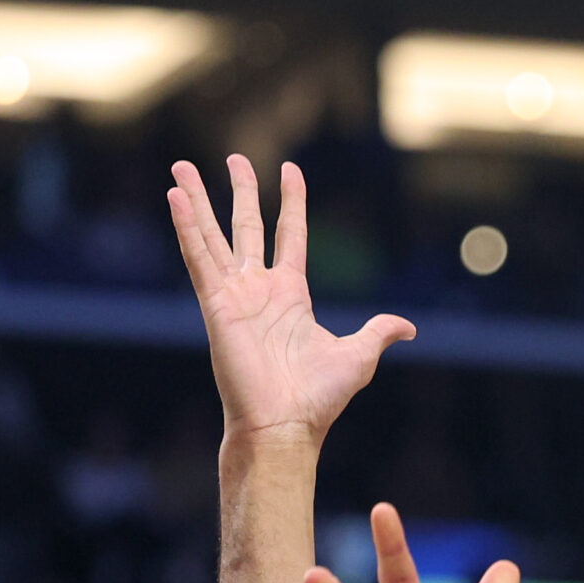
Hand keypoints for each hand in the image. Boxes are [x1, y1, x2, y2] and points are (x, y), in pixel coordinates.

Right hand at [169, 156, 413, 447]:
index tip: (289, 169)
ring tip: (182, 167)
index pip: (290, 235)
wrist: (286, 424)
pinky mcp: (215, 305)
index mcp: (291, 295)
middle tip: (233, 158)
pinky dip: (186, 227)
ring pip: (212, 236)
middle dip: (240, 191)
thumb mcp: (358, 356)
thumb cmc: (318, 397)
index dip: (291, 202)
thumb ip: (378, 332)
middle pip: (246, 226)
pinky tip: (175, 198)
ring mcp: (234, 294)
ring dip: (197, 201)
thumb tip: (408, 327)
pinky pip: (198, 258)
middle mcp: (259, 289)